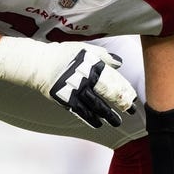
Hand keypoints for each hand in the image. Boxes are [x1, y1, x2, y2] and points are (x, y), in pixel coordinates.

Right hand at [0, 38, 137, 127]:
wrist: (40, 63)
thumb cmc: (63, 54)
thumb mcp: (85, 49)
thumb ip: (104, 55)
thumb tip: (119, 62)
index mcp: (92, 66)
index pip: (114, 81)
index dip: (125, 91)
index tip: (133, 98)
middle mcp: (86, 80)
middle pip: (108, 95)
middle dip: (121, 105)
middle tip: (130, 112)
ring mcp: (76, 91)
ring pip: (96, 106)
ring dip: (108, 115)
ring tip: (117, 122)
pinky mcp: (66, 100)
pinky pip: (81, 112)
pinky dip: (91, 119)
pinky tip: (98, 124)